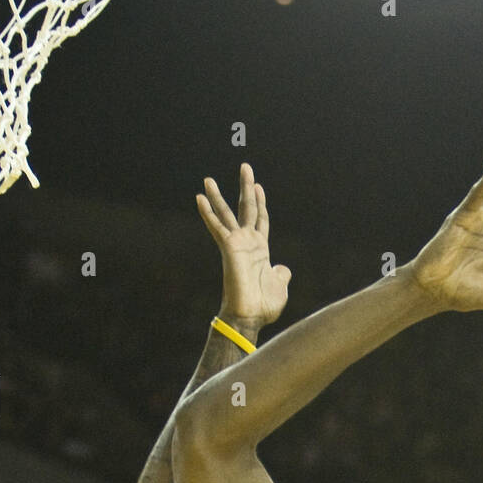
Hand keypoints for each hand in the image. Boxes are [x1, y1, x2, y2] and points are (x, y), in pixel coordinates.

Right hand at [197, 163, 291, 326]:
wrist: (250, 316)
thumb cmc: (264, 306)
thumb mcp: (280, 286)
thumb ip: (281, 274)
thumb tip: (283, 268)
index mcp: (260, 250)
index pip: (260, 220)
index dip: (260, 203)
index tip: (258, 186)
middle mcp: (247, 243)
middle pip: (246, 208)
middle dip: (245, 187)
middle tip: (245, 166)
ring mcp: (237, 244)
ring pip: (227, 214)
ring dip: (218, 196)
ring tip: (209, 179)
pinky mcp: (228, 248)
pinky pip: (216, 226)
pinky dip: (208, 213)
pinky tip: (199, 198)